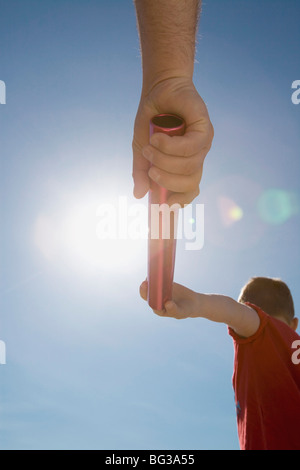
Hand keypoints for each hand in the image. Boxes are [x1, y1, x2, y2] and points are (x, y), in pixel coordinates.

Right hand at [132, 77, 213, 206]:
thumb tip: (138, 195)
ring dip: (165, 160)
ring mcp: (202, 143)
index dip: (181, 201)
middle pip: (191, 183)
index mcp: (185, 165)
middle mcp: (196, 156)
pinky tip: (159, 139)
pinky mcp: (204, 127)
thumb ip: (141, 171)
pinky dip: (172, 146)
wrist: (159, 89)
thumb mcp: (141, 148)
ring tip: (150, 148)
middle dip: (168, 181)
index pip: (190, 190)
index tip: (165, 206)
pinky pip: (192, 146)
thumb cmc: (152, 119)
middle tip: (151, 170)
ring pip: (189, 165)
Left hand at [139, 279, 199, 318]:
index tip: (149, 293)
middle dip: (145, 289)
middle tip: (144, 282)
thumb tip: (167, 304)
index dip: (148, 298)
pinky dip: (157, 275)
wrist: (192, 302)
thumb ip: (173, 309)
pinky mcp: (164, 284)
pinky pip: (159, 279)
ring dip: (149, 280)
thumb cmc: (185, 310)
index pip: (151, 303)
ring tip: (149, 274)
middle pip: (147, 295)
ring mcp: (160, 292)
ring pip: (152, 286)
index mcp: (158, 309)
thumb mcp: (180, 312)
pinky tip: (156, 270)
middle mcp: (157, 300)